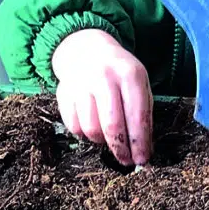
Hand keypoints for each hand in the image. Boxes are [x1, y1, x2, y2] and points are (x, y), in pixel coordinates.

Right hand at [52, 29, 152, 165]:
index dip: (140, 142)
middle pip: (112, 125)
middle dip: (121, 149)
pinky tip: (92, 125)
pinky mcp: (64, 93)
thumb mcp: (139, 83)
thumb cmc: (119, 72)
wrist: (87, 49)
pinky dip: (84, 133)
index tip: (142, 160)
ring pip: (91, 129)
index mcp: (130, 74)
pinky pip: (74, 127)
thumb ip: (143, 113)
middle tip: (126, 160)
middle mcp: (104, 77)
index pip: (137, 116)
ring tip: (108, 135)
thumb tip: (144, 149)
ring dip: (101, 140)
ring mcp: (81, 84)